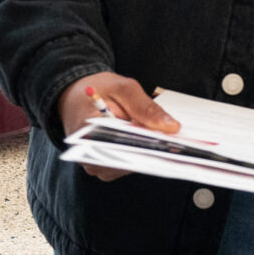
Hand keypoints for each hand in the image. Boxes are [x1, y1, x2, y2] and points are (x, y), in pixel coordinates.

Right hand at [58, 73, 176, 180]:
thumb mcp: (123, 88)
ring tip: (167, 143)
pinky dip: (142, 155)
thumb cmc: (98, 89)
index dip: (147, 145)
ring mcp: (95, 163)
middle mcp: (86, 153)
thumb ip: (146, 107)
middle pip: (125, 160)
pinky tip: (154, 145)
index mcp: (86, 130)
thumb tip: (172, 127)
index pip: (119, 144)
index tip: (171, 144)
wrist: (77, 96)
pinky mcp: (104, 166)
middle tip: (176, 145)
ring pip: (129, 166)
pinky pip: (128, 165)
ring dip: (148, 154)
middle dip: (151, 151)